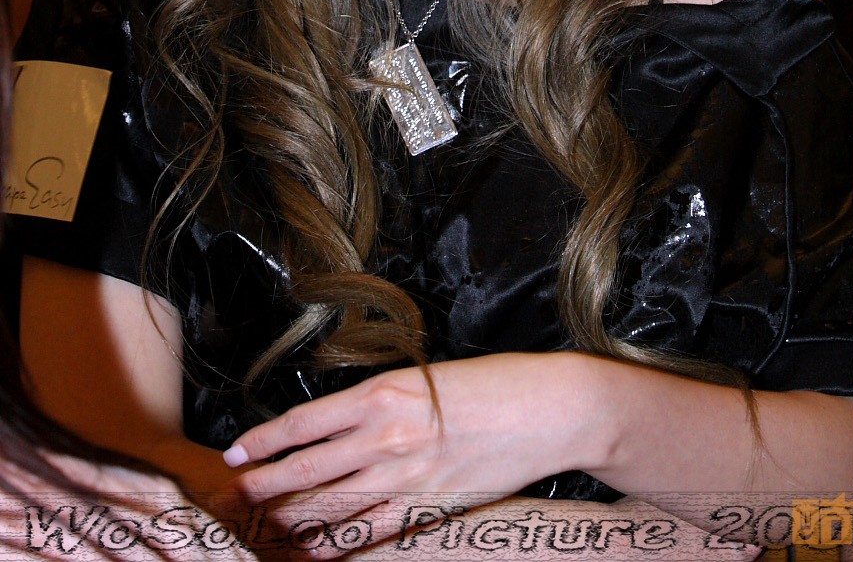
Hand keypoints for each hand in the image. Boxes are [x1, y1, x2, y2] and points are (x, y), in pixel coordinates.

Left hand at [223, 353, 588, 514]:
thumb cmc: (493, 383)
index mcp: (383, 391)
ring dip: (292, 514)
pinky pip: (370, 530)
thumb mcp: (428, 377)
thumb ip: (384, 400)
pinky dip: (337, 542)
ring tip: (265, 522)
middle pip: (307, 466)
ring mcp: (406, 474)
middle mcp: (386, 433)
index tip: (237, 451)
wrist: (546, 408)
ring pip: (331, 502)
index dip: (265, 441)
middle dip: (266, 482)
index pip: (304, 421)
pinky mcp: (428, 504)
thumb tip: (345, 420)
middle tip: (237, 493)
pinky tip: (315, 550)